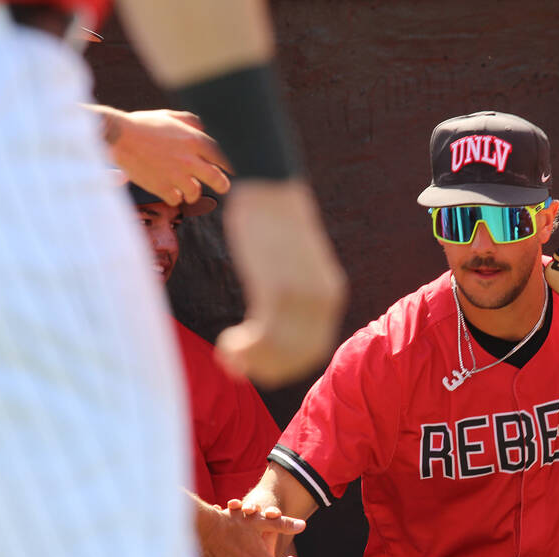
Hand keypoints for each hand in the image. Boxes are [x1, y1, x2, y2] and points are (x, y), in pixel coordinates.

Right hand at [102, 108, 232, 204]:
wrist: (119, 136)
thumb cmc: (142, 124)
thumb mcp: (168, 116)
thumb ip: (188, 121)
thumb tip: (203, 127)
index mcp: (194, 140)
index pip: (220, 157)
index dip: (226, 165)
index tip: (228, 170)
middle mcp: (190, 159)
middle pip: (217, 179)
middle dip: (222, 185)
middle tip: (223, 188)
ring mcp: (177, 175)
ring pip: (196, 192)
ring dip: (192, 193)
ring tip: (188, 193)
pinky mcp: (162, 187)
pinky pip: (175, 199)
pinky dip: (174, 198)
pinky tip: (171, 194)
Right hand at [216, 180, 348, 386]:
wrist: (270, 185)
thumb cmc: (275, 221)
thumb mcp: (296, 262)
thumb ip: (296, 289)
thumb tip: (278, 313)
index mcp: (330, 295)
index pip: (315, 350)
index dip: (285, 366)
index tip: (256, 364)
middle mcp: (323, 300)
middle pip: (299, 359)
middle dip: (265, 370)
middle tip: (235, 363)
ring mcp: (302, 296)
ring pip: (280, 353)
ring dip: (250, 362)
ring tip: (229, 351)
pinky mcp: (277, 287)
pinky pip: (264, 337)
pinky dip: (243, 349)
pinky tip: (228, 341)